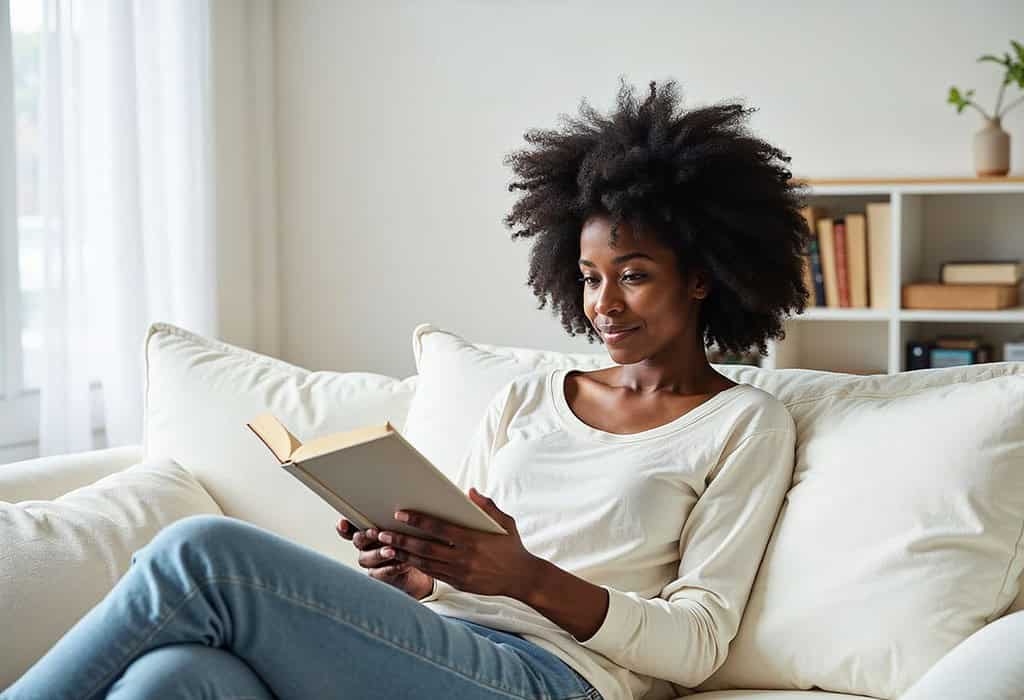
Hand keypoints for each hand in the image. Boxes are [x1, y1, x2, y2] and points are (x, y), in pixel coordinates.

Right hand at [336, 518, 433, 599]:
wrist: (422, 565)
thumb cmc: (412, 539)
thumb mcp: (406, 526)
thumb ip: (398, 518)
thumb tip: (402, 501)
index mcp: (369, 530)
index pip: (350, 527)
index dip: (343, 527)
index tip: (343, 524)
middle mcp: (366, 546)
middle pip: (358, 540)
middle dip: (366, 536)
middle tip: (376, 532)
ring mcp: (371, 562)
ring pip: (366, 558)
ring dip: (379, 553)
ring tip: (392, 551)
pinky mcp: (380, 576)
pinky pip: (380, 573)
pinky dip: (391, 568)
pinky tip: (403, 563)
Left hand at [378, 488, 542, 599]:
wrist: (522, 579)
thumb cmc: (512, 547)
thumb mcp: (505, 523)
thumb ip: (487, 507)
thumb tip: (470, 491)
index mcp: (474, 540)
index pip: (439, 528)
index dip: (418, 520)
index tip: (400, 513)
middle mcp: (464, 558)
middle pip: (425, 548)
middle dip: (401, 540)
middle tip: (382, 533)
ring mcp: (460, 573)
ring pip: (425, 563)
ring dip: (403, 555)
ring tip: (385, 548)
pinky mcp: (458, 583)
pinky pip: (433, 574)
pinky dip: (416, 566)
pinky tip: (402, 560)